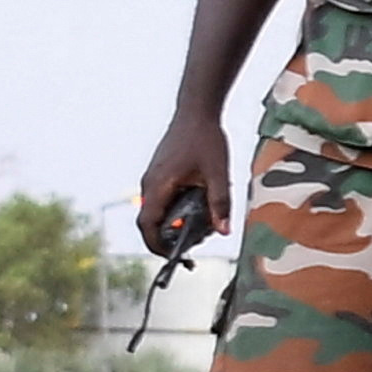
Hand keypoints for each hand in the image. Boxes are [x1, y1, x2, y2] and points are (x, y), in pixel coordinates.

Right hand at [135, 112, 237, 265]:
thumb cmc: (206, 140)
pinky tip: (202, 206)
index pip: (148, 225)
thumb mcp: (219, 174)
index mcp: (159, 186)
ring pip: (160, 212)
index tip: (175, 257)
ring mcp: (154, 180)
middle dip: (173, 237)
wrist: (196, 113)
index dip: (158, 246)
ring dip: (179, 223)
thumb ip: (220, 204)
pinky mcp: (161, 176)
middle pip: (153, 223)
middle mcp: (151, 185)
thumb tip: (223, 231)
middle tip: (201, 239)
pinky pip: (165, 201)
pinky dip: (179, 210)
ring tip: (207, 221)